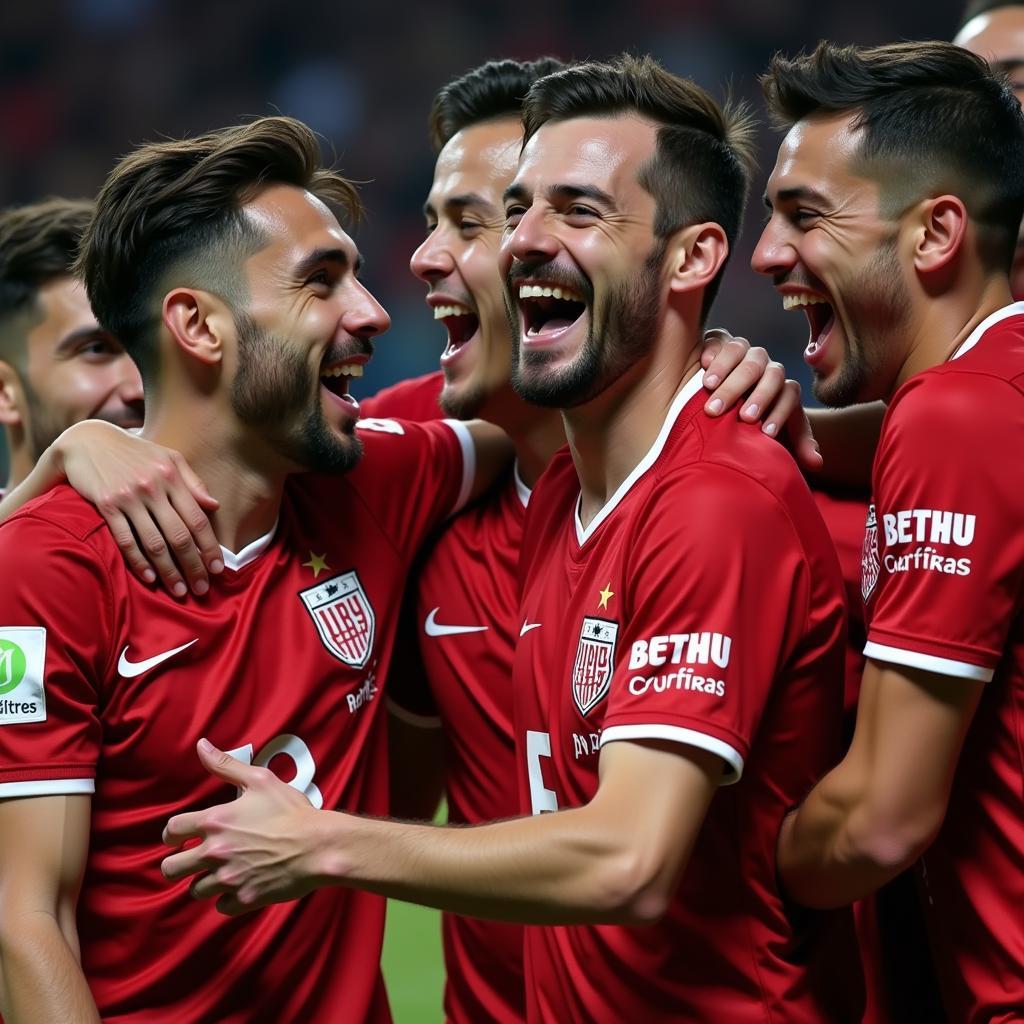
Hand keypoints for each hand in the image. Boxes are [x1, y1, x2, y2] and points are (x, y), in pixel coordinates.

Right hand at [52, 420, 221, 595]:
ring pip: (154, 542)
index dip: (210, 547)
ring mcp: (129, 497)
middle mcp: (153, 488)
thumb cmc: (135, 452)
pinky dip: (139, 561)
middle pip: (180, 536)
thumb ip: (192, 482)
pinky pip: (125, 540)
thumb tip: (214, 505)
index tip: (218, 569)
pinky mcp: (106, 505)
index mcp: (172, 477)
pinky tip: (150, 578)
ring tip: (179, 591)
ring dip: (169, 571)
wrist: (87, 441)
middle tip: (202, 589)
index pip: (198, 519)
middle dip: (193, 566)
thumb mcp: (168, 458)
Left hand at [162, 739, 322, 915]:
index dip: (171, 834)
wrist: (317, 845)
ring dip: (204, 881)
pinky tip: (238, 886)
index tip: (180, 837)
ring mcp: (228, 878)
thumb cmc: (290, 810)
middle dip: (178, 864)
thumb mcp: (260, 780)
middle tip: (192, 860)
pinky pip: (220, 907)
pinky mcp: (244, 898)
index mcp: (215, 821)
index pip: (171, 831)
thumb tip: (201, 745)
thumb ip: (226, 765)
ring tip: (219, 872)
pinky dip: (226, 899)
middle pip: (171, 868)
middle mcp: (214, 852)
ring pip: (195, 890)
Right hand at [700, 329, 821, 472]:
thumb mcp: (772, 435)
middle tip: (742, 416)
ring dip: (727, 370)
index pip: (789, 394)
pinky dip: (712, 350)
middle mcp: (765, 366)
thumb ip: (796, 444)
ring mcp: (742, 352)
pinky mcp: (718, 342)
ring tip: (709, 389)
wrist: (723, 401)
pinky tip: (703, 363)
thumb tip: (816, 462)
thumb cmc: (750, 423)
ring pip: (742, 352)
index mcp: (781, 387)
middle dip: (757, 395)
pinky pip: (718, 339)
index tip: (766, 433)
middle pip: (768, 373)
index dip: (780, 412)